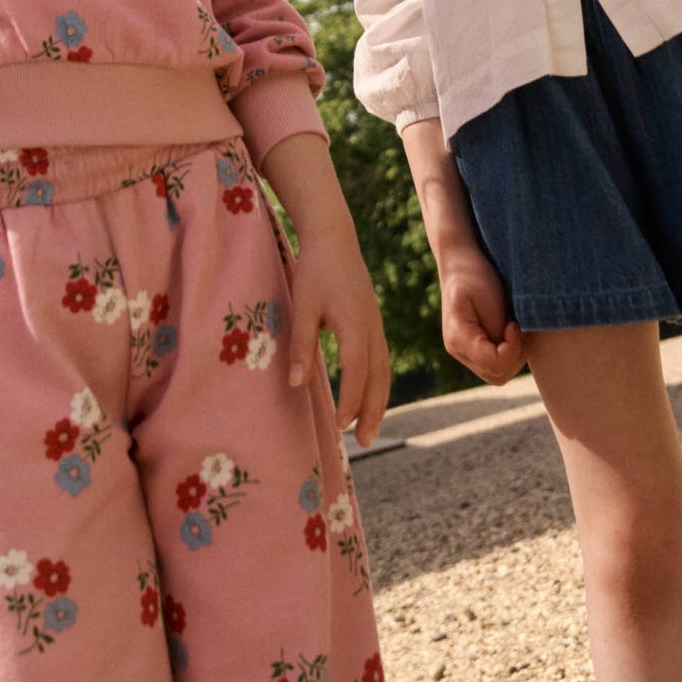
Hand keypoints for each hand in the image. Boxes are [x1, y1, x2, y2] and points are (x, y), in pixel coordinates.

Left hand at [287, 224, 391, 443]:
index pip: (357, 371)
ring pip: (384, 371)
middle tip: (363, 442)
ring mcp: (377, 325)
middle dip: (372, 412)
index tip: (340, 426)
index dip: (351, 400)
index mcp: (355, 323)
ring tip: (369, 430)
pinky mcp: (374, 323)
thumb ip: (300, 345)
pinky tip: (369, 397)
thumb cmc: (314, 271)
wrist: (334, 239)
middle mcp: (373, 328)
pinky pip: (381, 360)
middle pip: (379, 377)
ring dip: (378, 402)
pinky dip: (378, 384)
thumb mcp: (302, 306)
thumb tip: (297, 385)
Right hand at [439, 247, 526, 384]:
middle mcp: (457, 350)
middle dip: (515, 355)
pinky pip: (495, 364)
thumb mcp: (489, 300)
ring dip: (514, 355)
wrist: (460, 260)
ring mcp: (463, 351)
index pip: (495, 364)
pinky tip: (510, 331)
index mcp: (458, 338)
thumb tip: (509, 353)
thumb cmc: (474, 275)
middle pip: (497, 375)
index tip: (514, 324)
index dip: (513, 349)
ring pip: (498, 373)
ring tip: (514, 327)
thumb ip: (498, 331)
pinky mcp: (472, 348)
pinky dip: (509, 353)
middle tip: (516, 327)